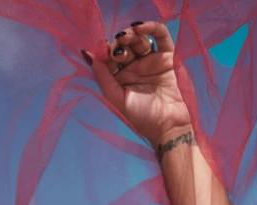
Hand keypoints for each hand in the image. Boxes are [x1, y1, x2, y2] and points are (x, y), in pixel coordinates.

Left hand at [83, 21, 191, 146]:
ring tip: (125, 38)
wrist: (168, 124)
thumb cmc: (141, 116)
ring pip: (139, 39)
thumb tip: (88, 55)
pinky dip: (151, 27)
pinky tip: (139, 27)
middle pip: (124, 45)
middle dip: (118, 44)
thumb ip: (102, 78)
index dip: (104, 51)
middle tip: (117, 50)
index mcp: (120, 78)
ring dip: (130, 35)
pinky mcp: (168, 56)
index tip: (100, 50)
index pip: (109, 58)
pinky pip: (160, 36)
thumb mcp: (116, 98)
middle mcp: (134, 67)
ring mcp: (151, 60)